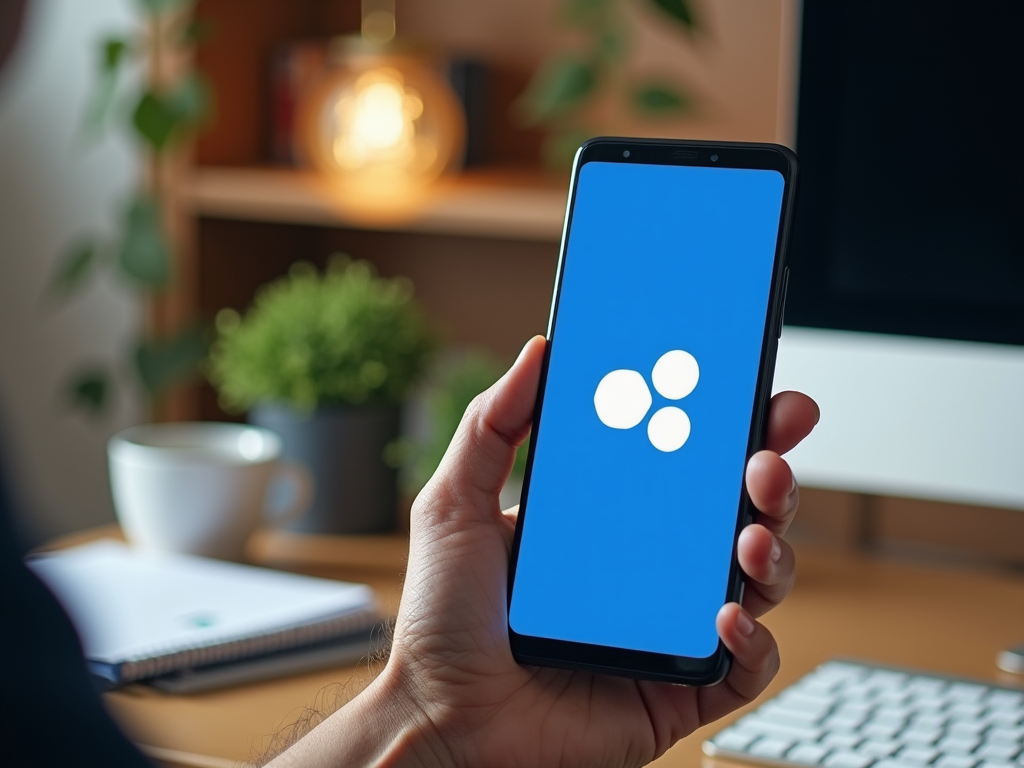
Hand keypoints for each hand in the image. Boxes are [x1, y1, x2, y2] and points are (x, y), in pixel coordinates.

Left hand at [270, 336, 818, 767]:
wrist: (442, 720)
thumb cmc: (445, 621)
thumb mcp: (455, 504)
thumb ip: (493, 425)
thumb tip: (539, 352)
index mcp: (608, 519)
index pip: (682, 460)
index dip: (725, 423)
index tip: (751, 386)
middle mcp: (649, 567)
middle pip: (734, 510)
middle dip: (769, 473)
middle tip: (768, 453)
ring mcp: (669, 624)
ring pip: (757, 578)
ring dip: (774, 547)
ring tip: (753, 532)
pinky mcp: (681, 686)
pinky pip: (746, 663)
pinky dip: (753, 638)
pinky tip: (723, 615)